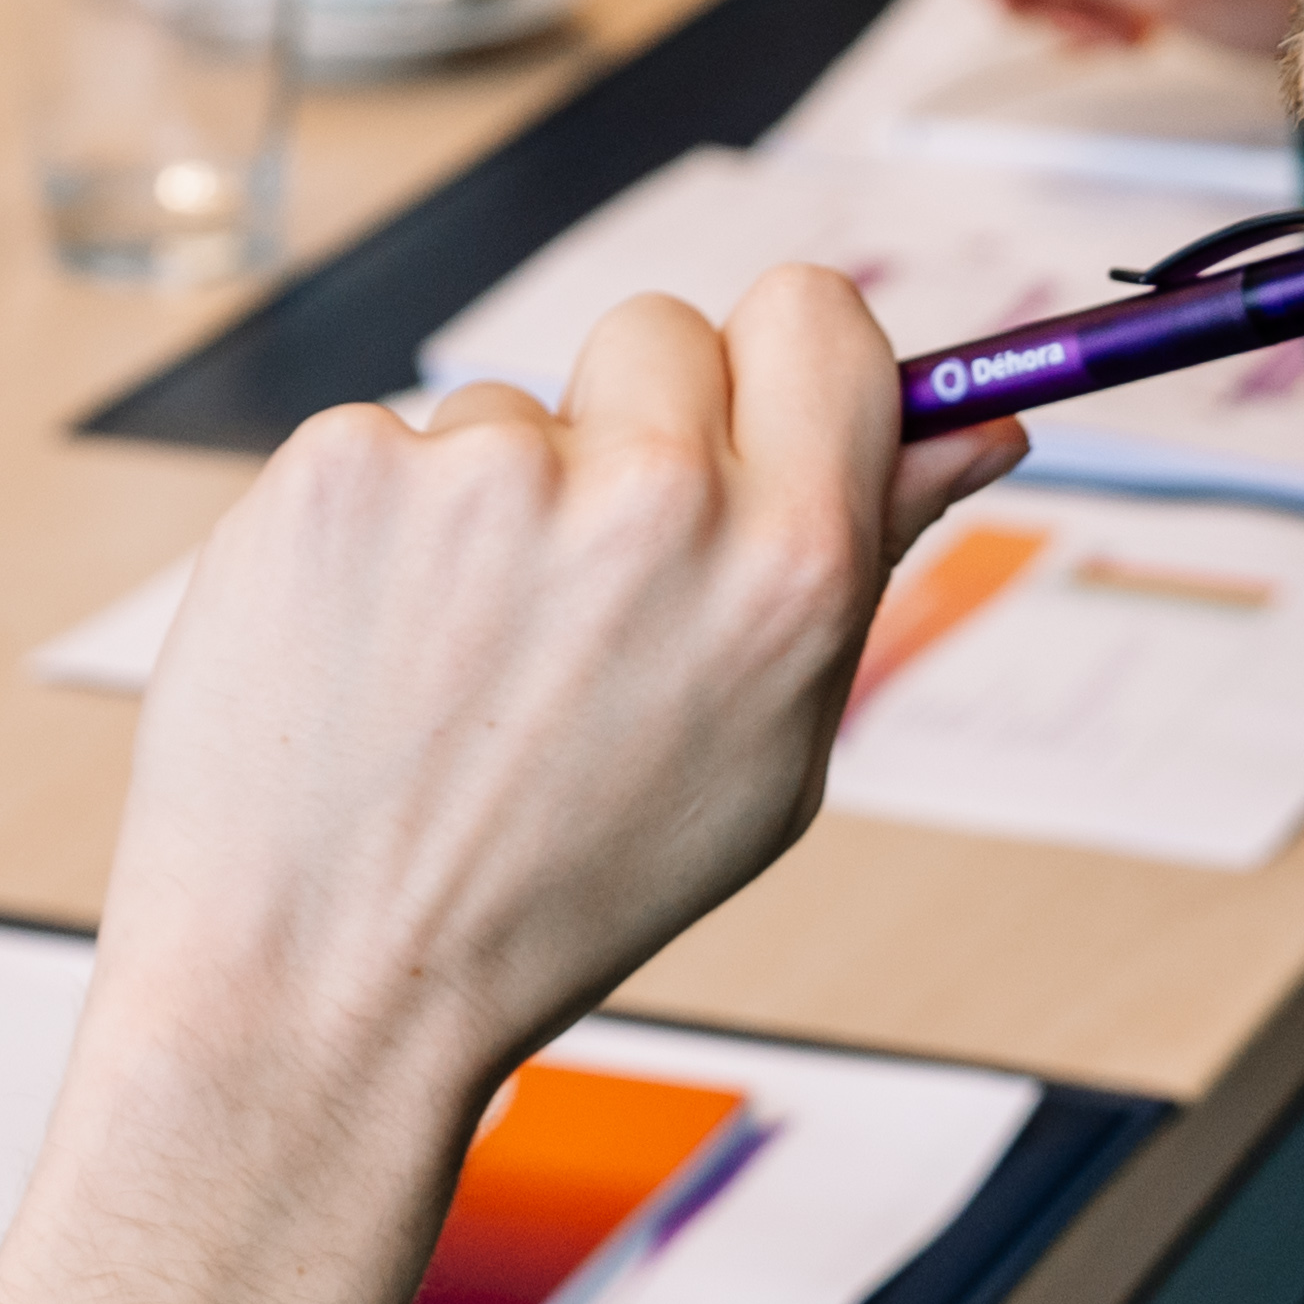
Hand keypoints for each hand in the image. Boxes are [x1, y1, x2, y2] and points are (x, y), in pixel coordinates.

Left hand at [0, 268, 1020, 1303]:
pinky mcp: (340, 471)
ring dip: (490, 502)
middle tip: (574, 590)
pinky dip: (374, 531)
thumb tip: (977, 427)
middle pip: (662, 332)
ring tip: (453, 666)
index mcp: (787, 564)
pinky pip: (387, 445)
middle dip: (626, 429)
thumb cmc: (557, 888)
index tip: (743, 416)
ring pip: (510, 407)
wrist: (325, 986)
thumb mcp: (770, 751)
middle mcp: (649, 498)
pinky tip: (364, 650)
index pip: (820, 316)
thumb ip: (867, 560)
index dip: (781, 363)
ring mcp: (481, 475)